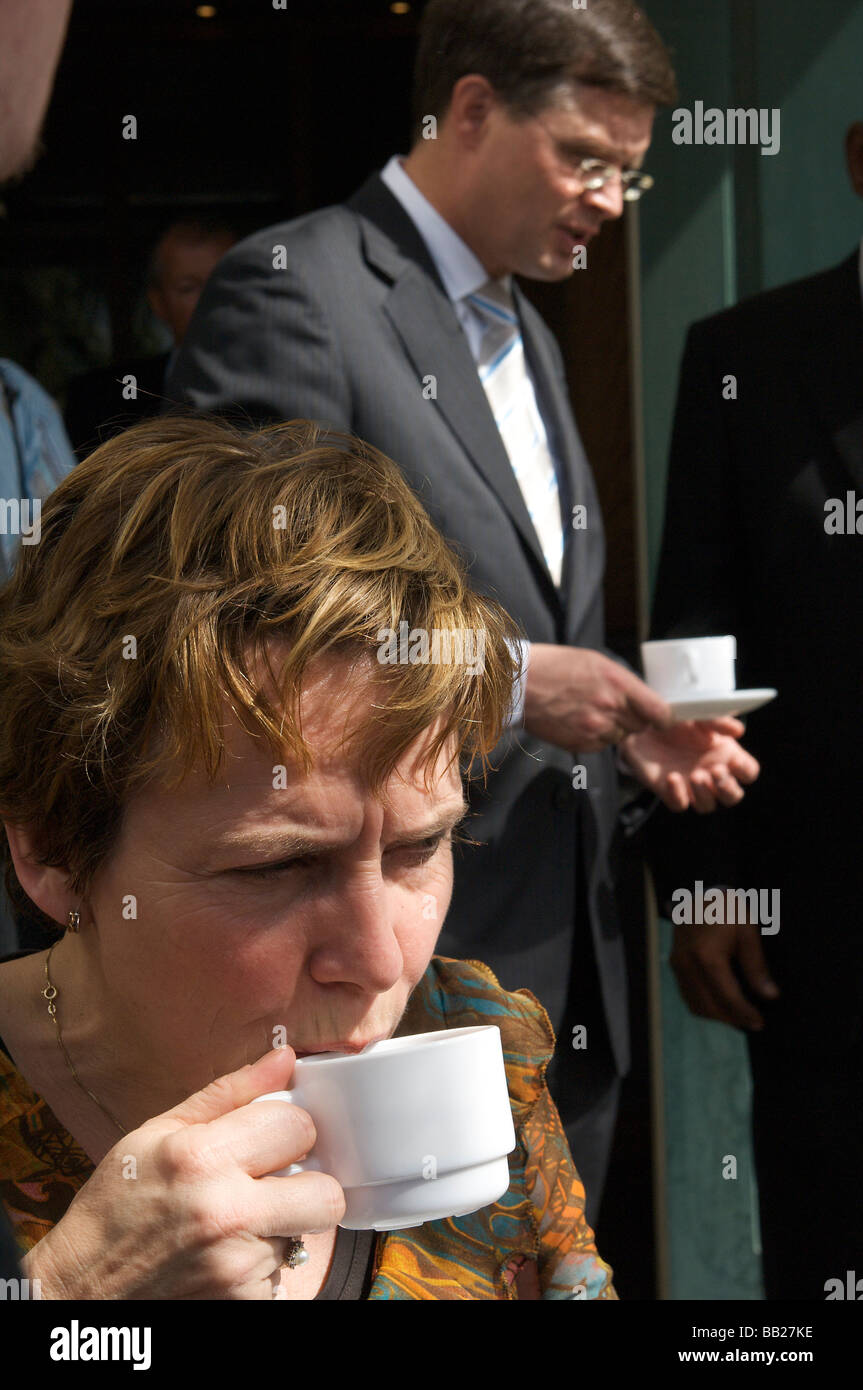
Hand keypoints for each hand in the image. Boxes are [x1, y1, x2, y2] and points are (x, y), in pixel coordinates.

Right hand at [22, 1048, 343, 1299]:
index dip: (290, 1129)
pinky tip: (225, 1255)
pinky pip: (282, 1272)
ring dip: (279, 1225)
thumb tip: (285, 1058)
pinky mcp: (244, 1302)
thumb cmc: (117, 1205)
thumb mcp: (157, 1133)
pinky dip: (261, 1262)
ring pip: (303, 1233)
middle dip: (308, 1184)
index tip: (273, 1138)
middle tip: (276, 1184)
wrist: (82, 1290)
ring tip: (234, 1223)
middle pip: (326, 1192)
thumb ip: (229, 1093)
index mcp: (202, 1157)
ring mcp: (237, 1265)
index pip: (298, 1126)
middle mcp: (225, 1212)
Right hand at [523, 644, 671, 752]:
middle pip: (640, 726)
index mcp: (618, 683)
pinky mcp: (581, 744)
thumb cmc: (555, 667)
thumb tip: (641, 698)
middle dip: (633, 719)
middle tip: (614, 708)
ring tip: (590, 712)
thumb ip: (622, 682)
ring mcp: (595, 728)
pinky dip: (595, 737)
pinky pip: (600, 745)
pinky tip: (578, 721)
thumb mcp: (596, 662)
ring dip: (612, 729)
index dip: (663, 717)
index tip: (662, 718)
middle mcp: (610, 707)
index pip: (659, 711)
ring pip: (620, 737)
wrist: (520, 685)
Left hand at [620, 717, 759, 810]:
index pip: (748, 772)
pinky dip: (678, 795)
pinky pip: (679, 804)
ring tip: (695, 775)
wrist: (643, 724)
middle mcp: (711, 775)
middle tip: (715, 771)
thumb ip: (718, 722)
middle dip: (728, 789)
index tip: (734, 761)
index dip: (745, 770)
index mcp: (725, 756)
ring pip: (707, 806)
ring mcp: (690, 786)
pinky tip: (672, 777)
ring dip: (705, 794)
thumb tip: (739, 730)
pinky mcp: (669, 791)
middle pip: (732, 796)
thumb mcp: (698, 716)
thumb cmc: (677, 720)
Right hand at [669, 911, 779, 1030]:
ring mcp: (677, 965)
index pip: (728, 997)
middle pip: (709, 1007)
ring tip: (738, 1016)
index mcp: (707, 957)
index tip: (759, 1022)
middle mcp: (687, 965)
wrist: (699, 889)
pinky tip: (721, 1003)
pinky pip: (687, 994)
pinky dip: (704, 1004)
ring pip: (695, 1004)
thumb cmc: (726, 908)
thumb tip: (770, 995)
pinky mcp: (674, 964)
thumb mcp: (747, 932)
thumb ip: (757, 966)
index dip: (745, 1014)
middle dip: (731, 1019)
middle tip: (752, 1023)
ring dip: (716, 1016)